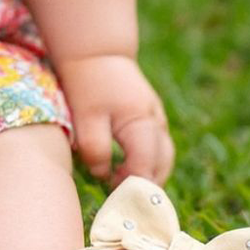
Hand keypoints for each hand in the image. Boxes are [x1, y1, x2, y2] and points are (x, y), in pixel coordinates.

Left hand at [56, 53, 173, 184]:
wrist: (95, 51)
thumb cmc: (87, 84)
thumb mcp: (85, 117)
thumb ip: (96, 149)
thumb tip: (104, 176)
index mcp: (142, 123)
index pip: (145, 167)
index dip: (132, 186)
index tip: (113, 196)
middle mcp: (157, 122)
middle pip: (162, 165)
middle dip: (146, 186)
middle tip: (120, 197)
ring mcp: (158, 118)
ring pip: (164, 157)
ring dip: (149, 174)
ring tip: (122, 184)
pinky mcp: (152, 116)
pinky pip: (158, 146)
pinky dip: (149, 162)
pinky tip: (126, 169)